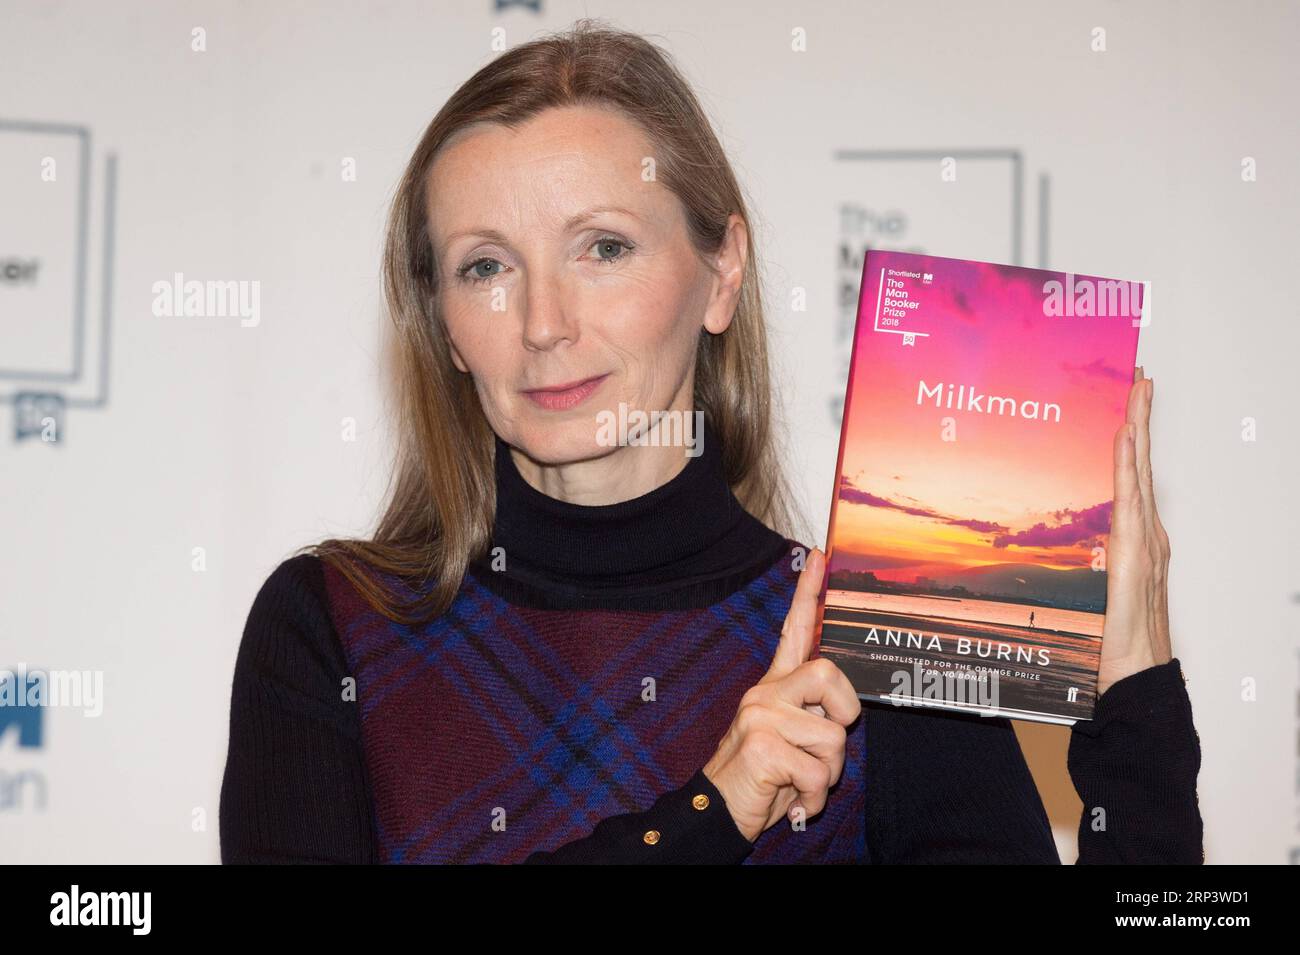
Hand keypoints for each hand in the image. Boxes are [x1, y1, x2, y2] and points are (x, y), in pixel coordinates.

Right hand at [702, 547, 861, 841]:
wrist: (715, 814)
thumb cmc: (761, 780)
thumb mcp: (789, 740)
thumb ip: (812, 716)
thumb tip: (843, 713)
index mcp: (772, 687)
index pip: (792, 630)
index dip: (808, 592)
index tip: (820, 554)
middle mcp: (764, 692)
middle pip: (829, 674)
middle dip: (843, 717)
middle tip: (823, 748)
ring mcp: (760, 715)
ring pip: (833, 737)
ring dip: (828, 774)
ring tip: (799, 784)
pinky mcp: (762, 745)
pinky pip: (819, 772)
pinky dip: (813, 798)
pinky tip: (792, 802)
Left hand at [1098, 366, 1172, 695]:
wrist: (1133, 673)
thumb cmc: (1118, 638)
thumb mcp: (1100, 591)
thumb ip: (1095, 569)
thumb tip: (1072, 557)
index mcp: (1140, 540)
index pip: (1136, 479)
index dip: (1136, 441)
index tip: (1132, 405)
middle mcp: (1148, 534)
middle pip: (1144, 465)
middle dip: (1143, 419)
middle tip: (1142, 378)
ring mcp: (1144, 542)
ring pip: (1140, 474)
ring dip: (1138, 429)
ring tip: (1138, 391)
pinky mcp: (1133, 554)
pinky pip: (1129, 500)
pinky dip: (1129, 467)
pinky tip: (1126, 438)